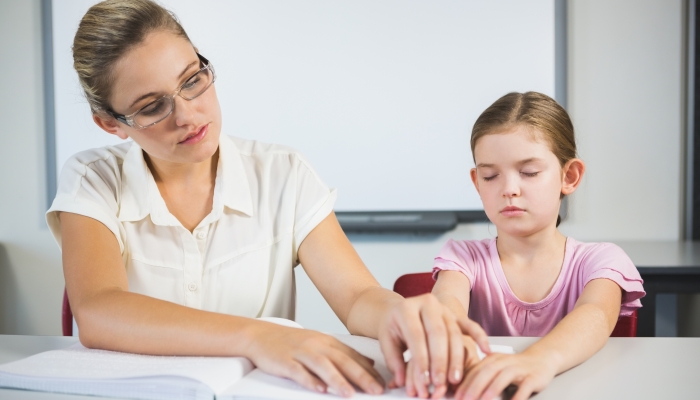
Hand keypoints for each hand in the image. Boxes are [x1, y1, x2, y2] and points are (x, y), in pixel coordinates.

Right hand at [244, 322, 384, 396]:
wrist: (260, 335)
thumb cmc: (291, 342)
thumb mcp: (321, 343)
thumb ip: (344, 353)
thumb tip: (369, 362)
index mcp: (327, 341)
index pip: (353, 356)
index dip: (369, 370)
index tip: (383, 383)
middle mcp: (316, 345)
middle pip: (342, 361)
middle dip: (362, 377)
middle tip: (376, 390)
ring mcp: (300, 352)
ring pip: (323, 366)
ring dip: (338, 380)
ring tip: (350, 394)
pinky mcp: (285, 361)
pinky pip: (299, 371)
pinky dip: (310, 380)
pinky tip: (319, 389)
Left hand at [378, 294, 489, 398]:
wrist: (400, 309)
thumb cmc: (394, 327)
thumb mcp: (387, 340)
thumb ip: (393, 360)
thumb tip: (401, 381)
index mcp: (406, 308)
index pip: (416, 335)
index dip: (421, 359)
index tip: (423, 380)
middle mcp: (427, 304)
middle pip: (437, 333)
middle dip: (440, 361)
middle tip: (440, 383)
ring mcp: (443, 308)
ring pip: (454, 333)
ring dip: (456, 358)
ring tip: (454, 379)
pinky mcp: (455, 314)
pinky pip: (470, 325)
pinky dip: (480, 337)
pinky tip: (486, 351)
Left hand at [455, 351, 557, 399]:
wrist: (542, 359)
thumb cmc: (514, 367)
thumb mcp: (496, 368)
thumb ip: (481, 376)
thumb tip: (461, 392)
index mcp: (492, 359)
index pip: (475, 371)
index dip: (464, 383)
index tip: (455, 396)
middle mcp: (504, 362)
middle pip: (487, 372)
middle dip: (474, 387)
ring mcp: (519, 369)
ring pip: (504, 376)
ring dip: (492, 389)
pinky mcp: (533, 377)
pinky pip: (525, 387)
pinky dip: (517, 396)